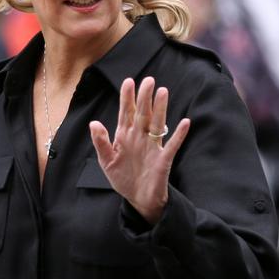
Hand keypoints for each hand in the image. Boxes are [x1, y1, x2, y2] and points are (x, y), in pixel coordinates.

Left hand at [89, 77, 191, 223]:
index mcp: (125, 136)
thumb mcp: (106, 161)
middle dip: (145, 97)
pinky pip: (173, 145)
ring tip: (163, 92)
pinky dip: (179, 134)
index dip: (127, 98)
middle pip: (143, 114)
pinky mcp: (163, 159)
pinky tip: (184, 123)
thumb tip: (94, 123)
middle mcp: (140, 137)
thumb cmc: (122, 177)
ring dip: (161, 109)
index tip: (128, 81)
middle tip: (148, 80)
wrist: (138, 198)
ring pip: (157, 124)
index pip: (127, 113)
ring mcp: (153, 146)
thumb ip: (101, 142)